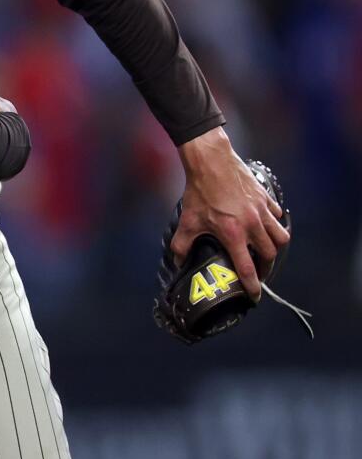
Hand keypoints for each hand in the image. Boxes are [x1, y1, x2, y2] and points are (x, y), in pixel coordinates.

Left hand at [172, 127, 289, 301]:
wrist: (211, 162)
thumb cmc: (200, 191)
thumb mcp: (188, 220)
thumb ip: (182, 244)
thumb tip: (178, 260)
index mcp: (234, 234)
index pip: (247, 268)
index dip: (252, 285)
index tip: (255, 296)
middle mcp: (252, 225)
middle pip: (270, 255)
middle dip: (266, 268)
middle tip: (259, 272)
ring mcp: (262, 211)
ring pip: (280, 236)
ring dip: (275, 247)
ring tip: (267, 251)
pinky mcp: (266, 198)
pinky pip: (278, 216)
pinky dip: (276, 223)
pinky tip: (267, 224)